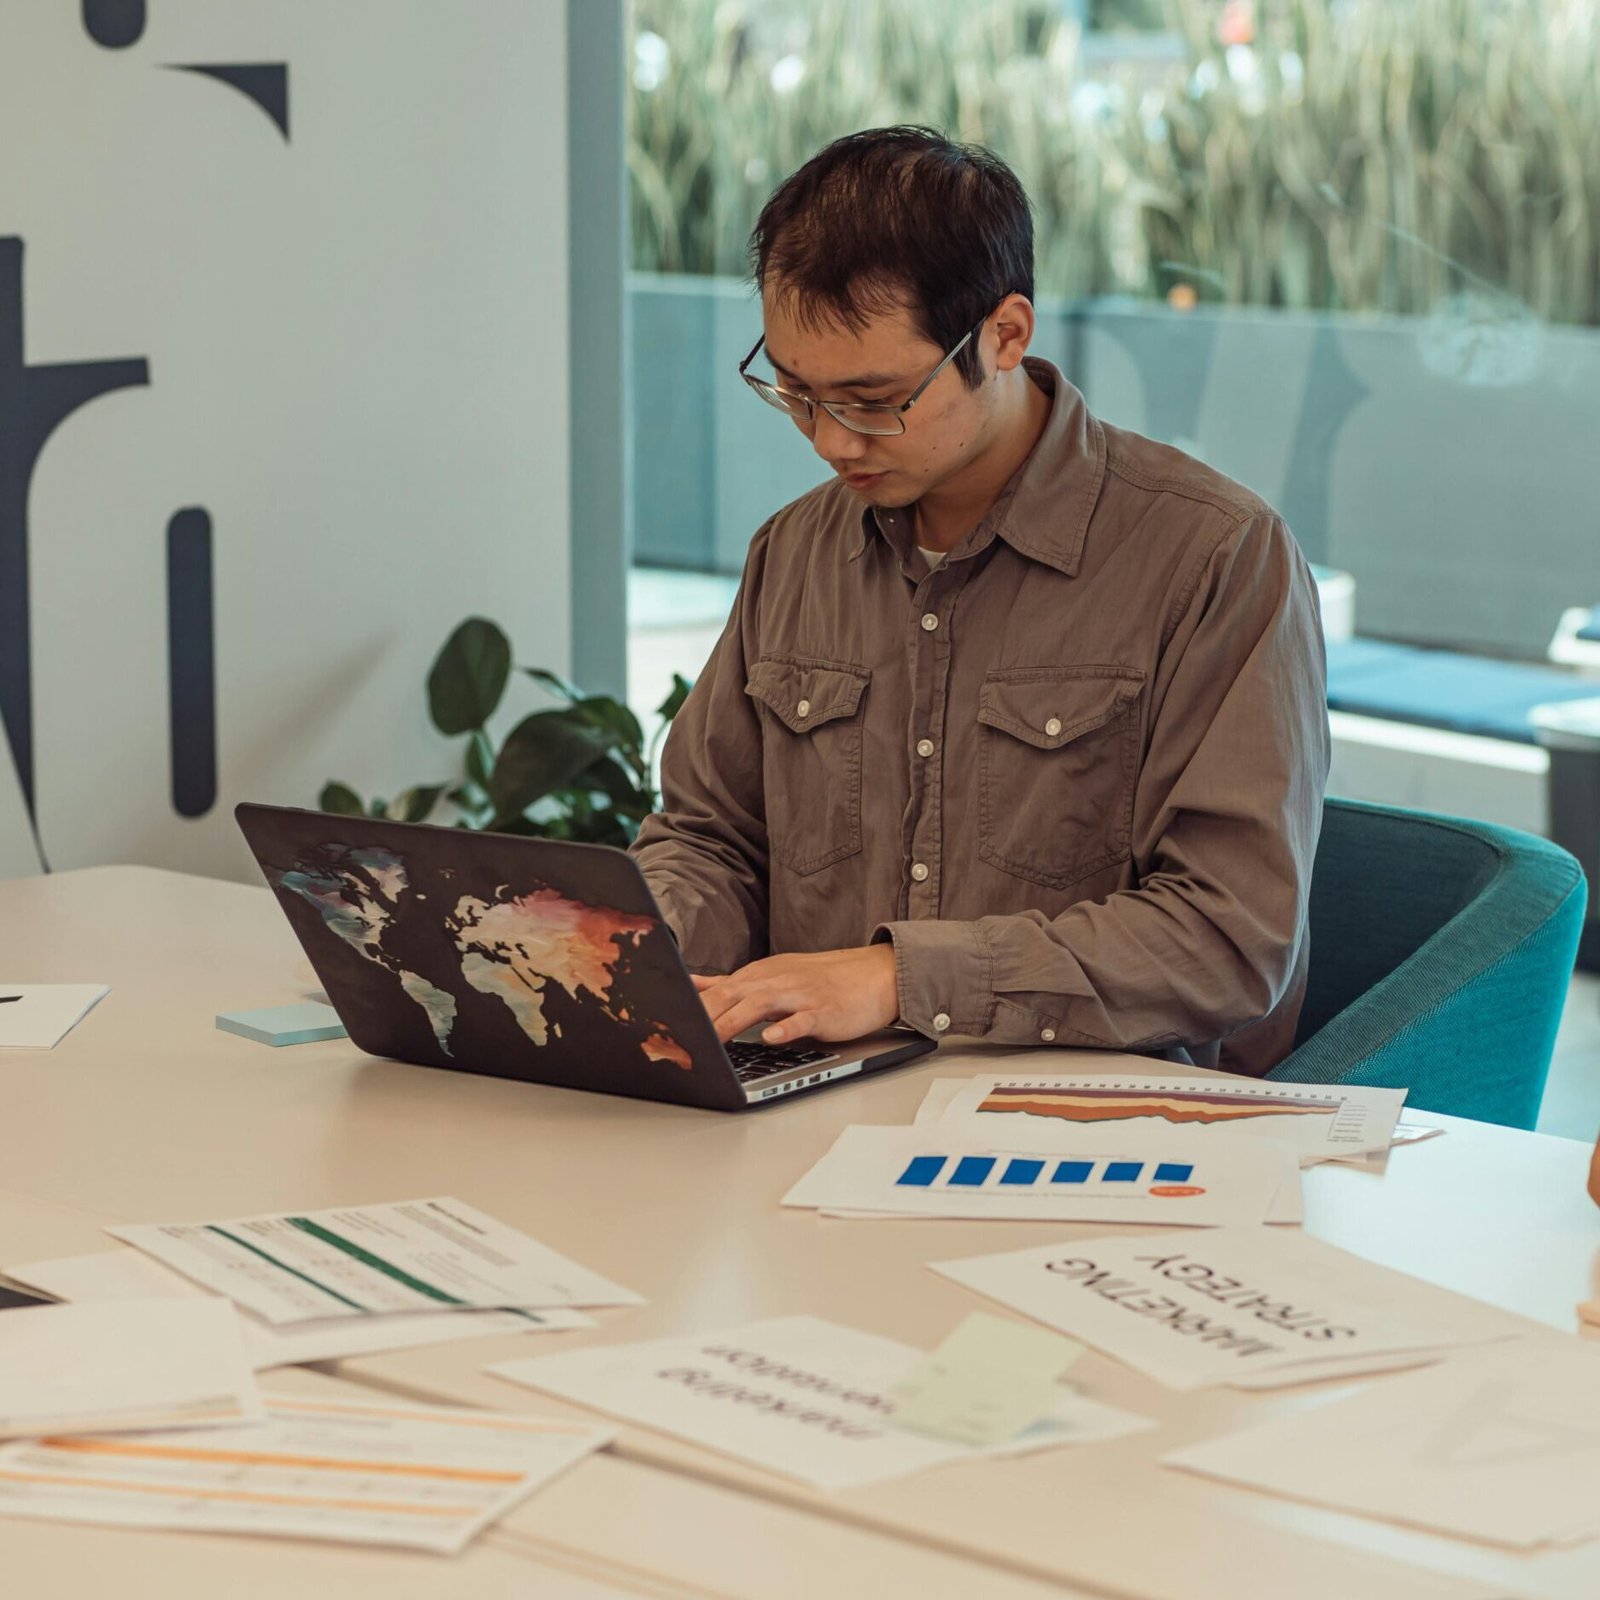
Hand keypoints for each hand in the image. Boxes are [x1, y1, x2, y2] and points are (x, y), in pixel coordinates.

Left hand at [691, 945, 899, 1045]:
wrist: (873, 975)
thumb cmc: (820, 980)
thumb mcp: (772, 976)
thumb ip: (732, 984)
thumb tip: (694, 984)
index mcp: (760, 975)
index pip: (718, 990)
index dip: (691, 1008)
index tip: (667, 1024)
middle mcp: (776, 981)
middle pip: (732, 994)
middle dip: (705, 1014)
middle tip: (681, 1035)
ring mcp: (800, 994)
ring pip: (760, 1004)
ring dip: (733, 1021)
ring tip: (713, 1040)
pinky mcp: (824, 1010)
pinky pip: (802, 1019)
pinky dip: (786, 1028)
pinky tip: (771, 1038)